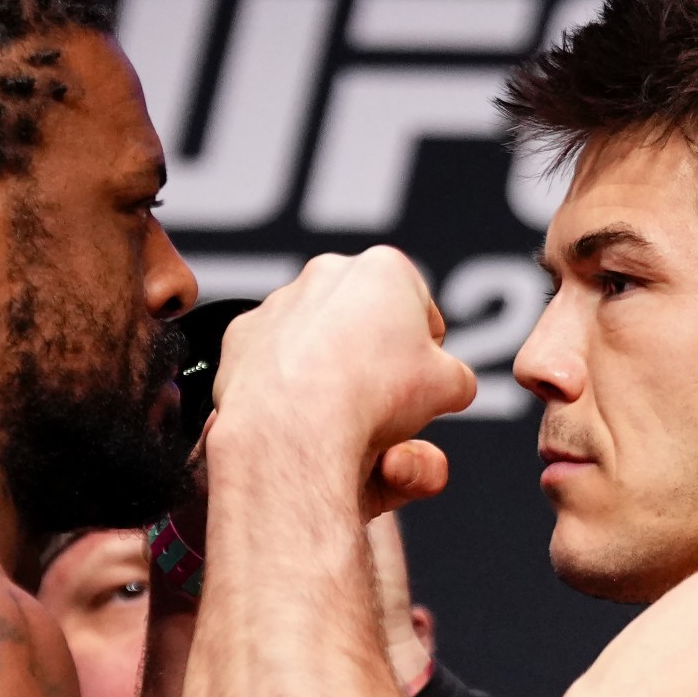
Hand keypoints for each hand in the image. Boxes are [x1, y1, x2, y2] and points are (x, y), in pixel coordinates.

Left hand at [214, 247, 476, 483]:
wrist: (295, 427)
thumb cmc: (375, 398)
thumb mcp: (449, 389)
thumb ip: (456, 377)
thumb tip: (452, 384)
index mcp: (385, 269)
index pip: (420, 312)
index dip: (427, 355)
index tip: (421, 387)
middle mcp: (327, 273)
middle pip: (365, 320)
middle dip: (375, 356)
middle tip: (382, 402)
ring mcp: (279, 302)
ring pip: (317, 340)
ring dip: (331, 370)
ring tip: (341, 415)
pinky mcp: (241, 337)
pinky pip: (274, 362)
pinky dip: (287, 385)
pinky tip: (301, 415)